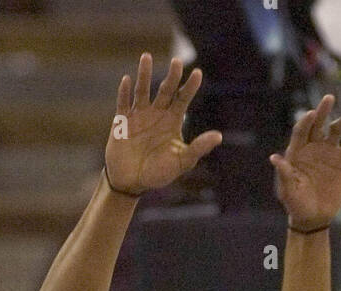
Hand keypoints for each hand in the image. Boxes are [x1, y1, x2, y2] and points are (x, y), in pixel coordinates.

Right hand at [104, 53, 221, 197]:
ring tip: (146, 57)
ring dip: (144, 74)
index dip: (190, 87)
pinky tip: (127, 80)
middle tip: (177, 62)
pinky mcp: (121, 121)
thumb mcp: (181, 162)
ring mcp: (139, 115)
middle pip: (166, 90)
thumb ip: (198, 148)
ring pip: (142, 90)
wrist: (131, 183)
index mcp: (172, 120)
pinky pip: (123, 103)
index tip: (197, 74)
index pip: (183, 99)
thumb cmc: (158, 173)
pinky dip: (124, 92)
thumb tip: (219, 136)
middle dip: (172, 76)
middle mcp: (157, 113)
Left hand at [271, 95, 340, 232]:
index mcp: (298, 152)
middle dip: (323, 111)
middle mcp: (314, 147)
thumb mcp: (288, 190)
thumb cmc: (296, 204)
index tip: (311, 114)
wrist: (314, 217)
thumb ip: (284, 173)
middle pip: (318, 124)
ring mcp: (329, 153)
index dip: (306, 122)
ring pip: (337, 131)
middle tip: (329, 98)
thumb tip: (274, 158)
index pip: (301, 131)